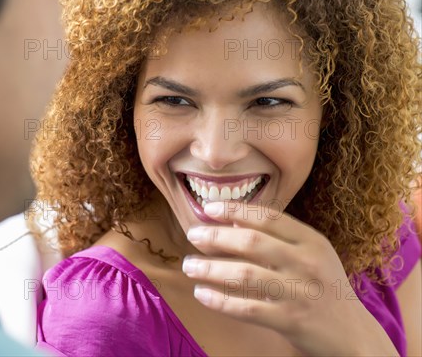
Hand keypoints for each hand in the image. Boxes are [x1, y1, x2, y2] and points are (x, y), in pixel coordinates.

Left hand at [182, 201, 398, 355]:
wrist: (353, 334)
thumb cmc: (324, 287)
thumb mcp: (312, 254)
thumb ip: (278, 237)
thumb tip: (231, 221)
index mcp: (312, 241)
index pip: (268, 217)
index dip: (235, 209)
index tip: (209, 208)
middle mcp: (307, 263)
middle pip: (252, 242)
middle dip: (215, 237)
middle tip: (192, 235)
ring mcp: (299, 293)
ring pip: (245, 275)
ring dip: (210, 269)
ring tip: (189, 266)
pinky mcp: (290, 320)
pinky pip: (247, 308)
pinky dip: (220, 301)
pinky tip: (202, 294)